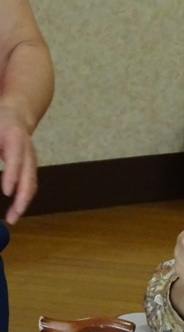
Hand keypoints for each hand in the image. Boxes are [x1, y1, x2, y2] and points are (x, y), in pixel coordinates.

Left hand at [0, 104, 37, 223]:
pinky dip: (23, 197)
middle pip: (30, 175)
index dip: (12, 174)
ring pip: (31, 182)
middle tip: (13, 215)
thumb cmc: (0, 121)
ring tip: (13, 218)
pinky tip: (15, 209)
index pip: (16, 157)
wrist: (16, 113)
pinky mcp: (29, 166)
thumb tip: (0, 176)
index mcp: (15, 137)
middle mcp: (27, 150)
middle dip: (23, 197)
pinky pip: (29, 184)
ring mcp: (31, 159)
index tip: (6, 191)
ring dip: (24, 202)